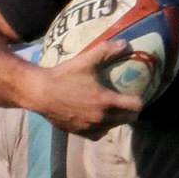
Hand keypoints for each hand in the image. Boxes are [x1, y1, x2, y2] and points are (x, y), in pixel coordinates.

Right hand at [29, 39, 143, 137]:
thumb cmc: (64, 76)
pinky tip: (97, 120)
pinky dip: (100, 128)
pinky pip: (97, 134)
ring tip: (113, 111)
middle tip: (126, 103)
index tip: (135, 94)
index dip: (138, 100)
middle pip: (127, 119)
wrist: (40, 92)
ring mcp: (89, 127)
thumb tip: (126, 43)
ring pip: (112, 127)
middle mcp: (101, 117)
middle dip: (130, 111)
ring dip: (116, 120)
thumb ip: (107, 51)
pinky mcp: (78, 132)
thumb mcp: (86, 60)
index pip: (135, 105)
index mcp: (106, 101)